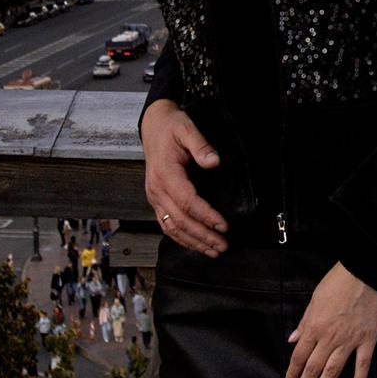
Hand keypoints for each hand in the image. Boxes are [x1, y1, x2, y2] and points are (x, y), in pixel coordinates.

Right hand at [141, 95, 226, 255]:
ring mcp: (155, 197)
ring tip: (213, 250)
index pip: (187, 201)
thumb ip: (200, 145)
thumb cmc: (170, 127)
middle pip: (181, 220)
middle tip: (223, 245)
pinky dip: (181, 238)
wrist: (153, 126)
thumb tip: (214, 161)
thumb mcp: (186, 128)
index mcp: (165, 173)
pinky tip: (195, 245)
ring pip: (172, 227)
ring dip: (193, 242)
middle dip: (203, 235)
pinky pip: (166, 224)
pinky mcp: (156, 200)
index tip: (223, 225)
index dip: (206, 216)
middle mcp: (157, 189)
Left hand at [286, 261, 376, 377]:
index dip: (293, 373)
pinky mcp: (368, 340)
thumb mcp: (314, 299)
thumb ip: (304, 322)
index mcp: (315, 327)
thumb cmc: (337, 282)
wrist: (364, 272)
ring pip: (333, 371)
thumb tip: (293, 340)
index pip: (299, 356)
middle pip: (313, 368)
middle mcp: (330, 337)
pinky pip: (362, 364)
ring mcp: (350, 340)